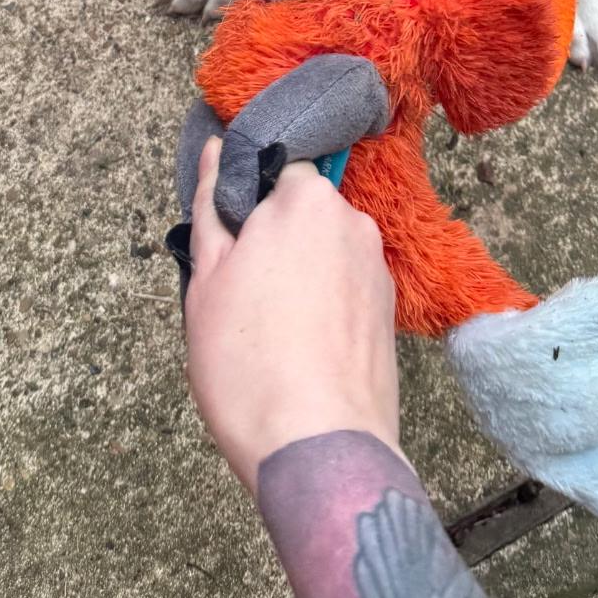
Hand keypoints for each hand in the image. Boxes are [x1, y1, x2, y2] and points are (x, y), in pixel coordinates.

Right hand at [184, 136, 400, 493]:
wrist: (317, 446)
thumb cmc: (248, 362)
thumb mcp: (208, 278)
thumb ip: (211, 206)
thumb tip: (214, 152)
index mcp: (307, 202)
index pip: (275, 173)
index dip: (246, 210)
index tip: (226, 250)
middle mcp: (354, 224)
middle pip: (302, 218)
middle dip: (272, 245)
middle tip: (238, 298)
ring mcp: (378, 271)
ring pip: (324, 258)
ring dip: (298, 280)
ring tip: (268, 335)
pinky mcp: (389, 315)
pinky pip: (346, 293)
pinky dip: (324, 311)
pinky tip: (299, 354)